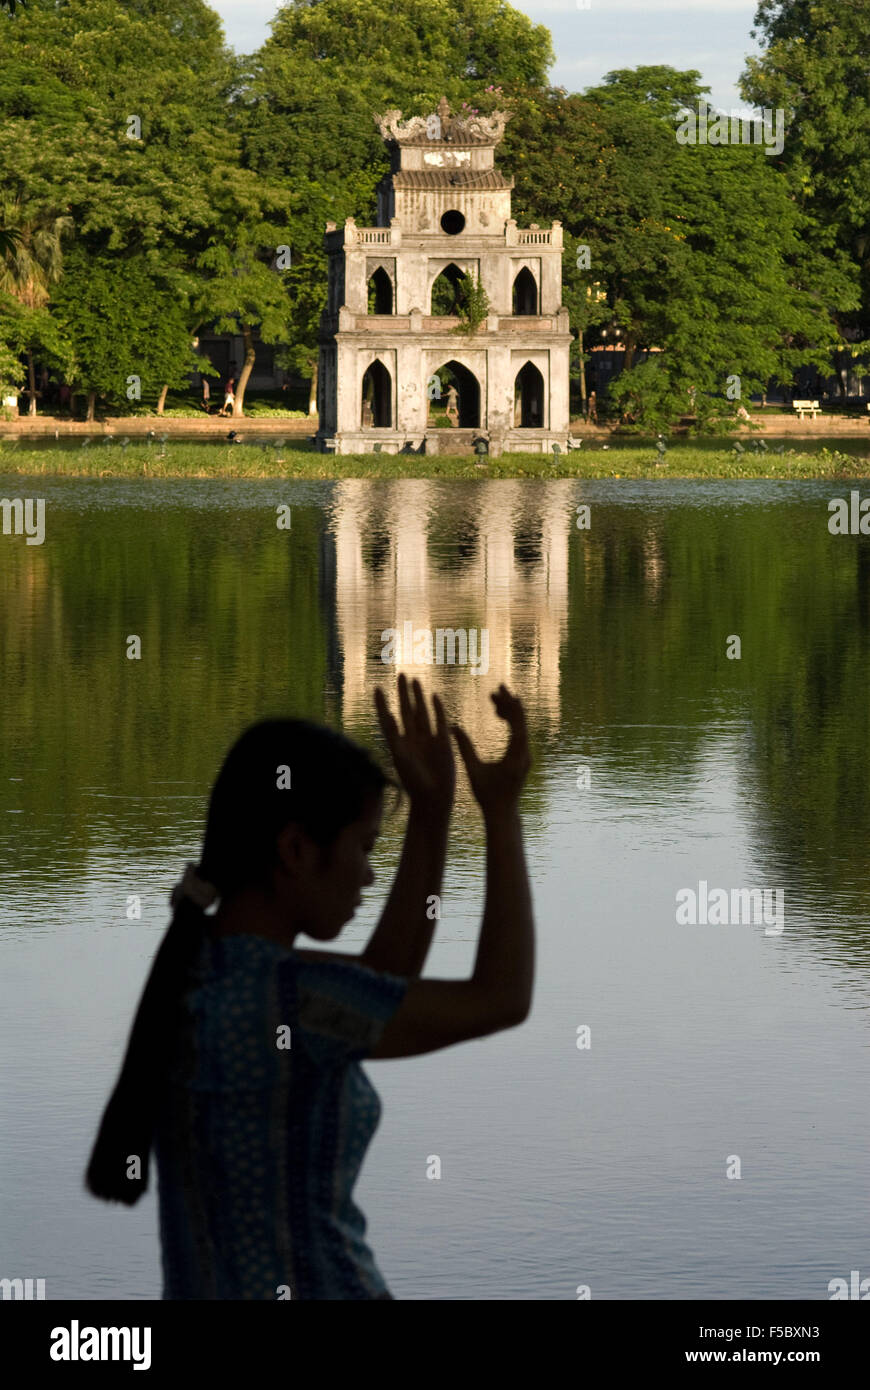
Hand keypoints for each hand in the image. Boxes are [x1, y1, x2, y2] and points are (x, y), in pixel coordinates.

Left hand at [374, 674, 455, 818]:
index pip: (389, 718)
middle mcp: (412, 739)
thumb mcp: (401, 758)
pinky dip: (437, 709)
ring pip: (422, 713)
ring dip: (419, 697)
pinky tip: (434, 696)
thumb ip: (394, 737)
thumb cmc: (414, 782)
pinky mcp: (443, 743)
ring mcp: (428, 740)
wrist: (434, 798)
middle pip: (406, 711)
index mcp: (399, 743)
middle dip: (403, 694)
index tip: (378, 689)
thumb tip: (387, 716)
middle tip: (400, 675)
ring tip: (415, 681)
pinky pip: (439, 722)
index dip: (383, 704)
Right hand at [451, 685, 530, 815]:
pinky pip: (519, 733)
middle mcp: (524, 754)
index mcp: (515, 756)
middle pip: (521, 721)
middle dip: (509, 704)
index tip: (498, 692)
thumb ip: (464, 747)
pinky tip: (498, 714)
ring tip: (494, 698)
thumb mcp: (473, 770)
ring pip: (521, 726)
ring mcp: (525, 756)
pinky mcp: (522, 758)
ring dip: (508, 711)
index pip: (517, 724)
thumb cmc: (486, 795)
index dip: (508, 706)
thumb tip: (451, 727)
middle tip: (496, 689)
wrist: (503, 813)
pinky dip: (510, 721)